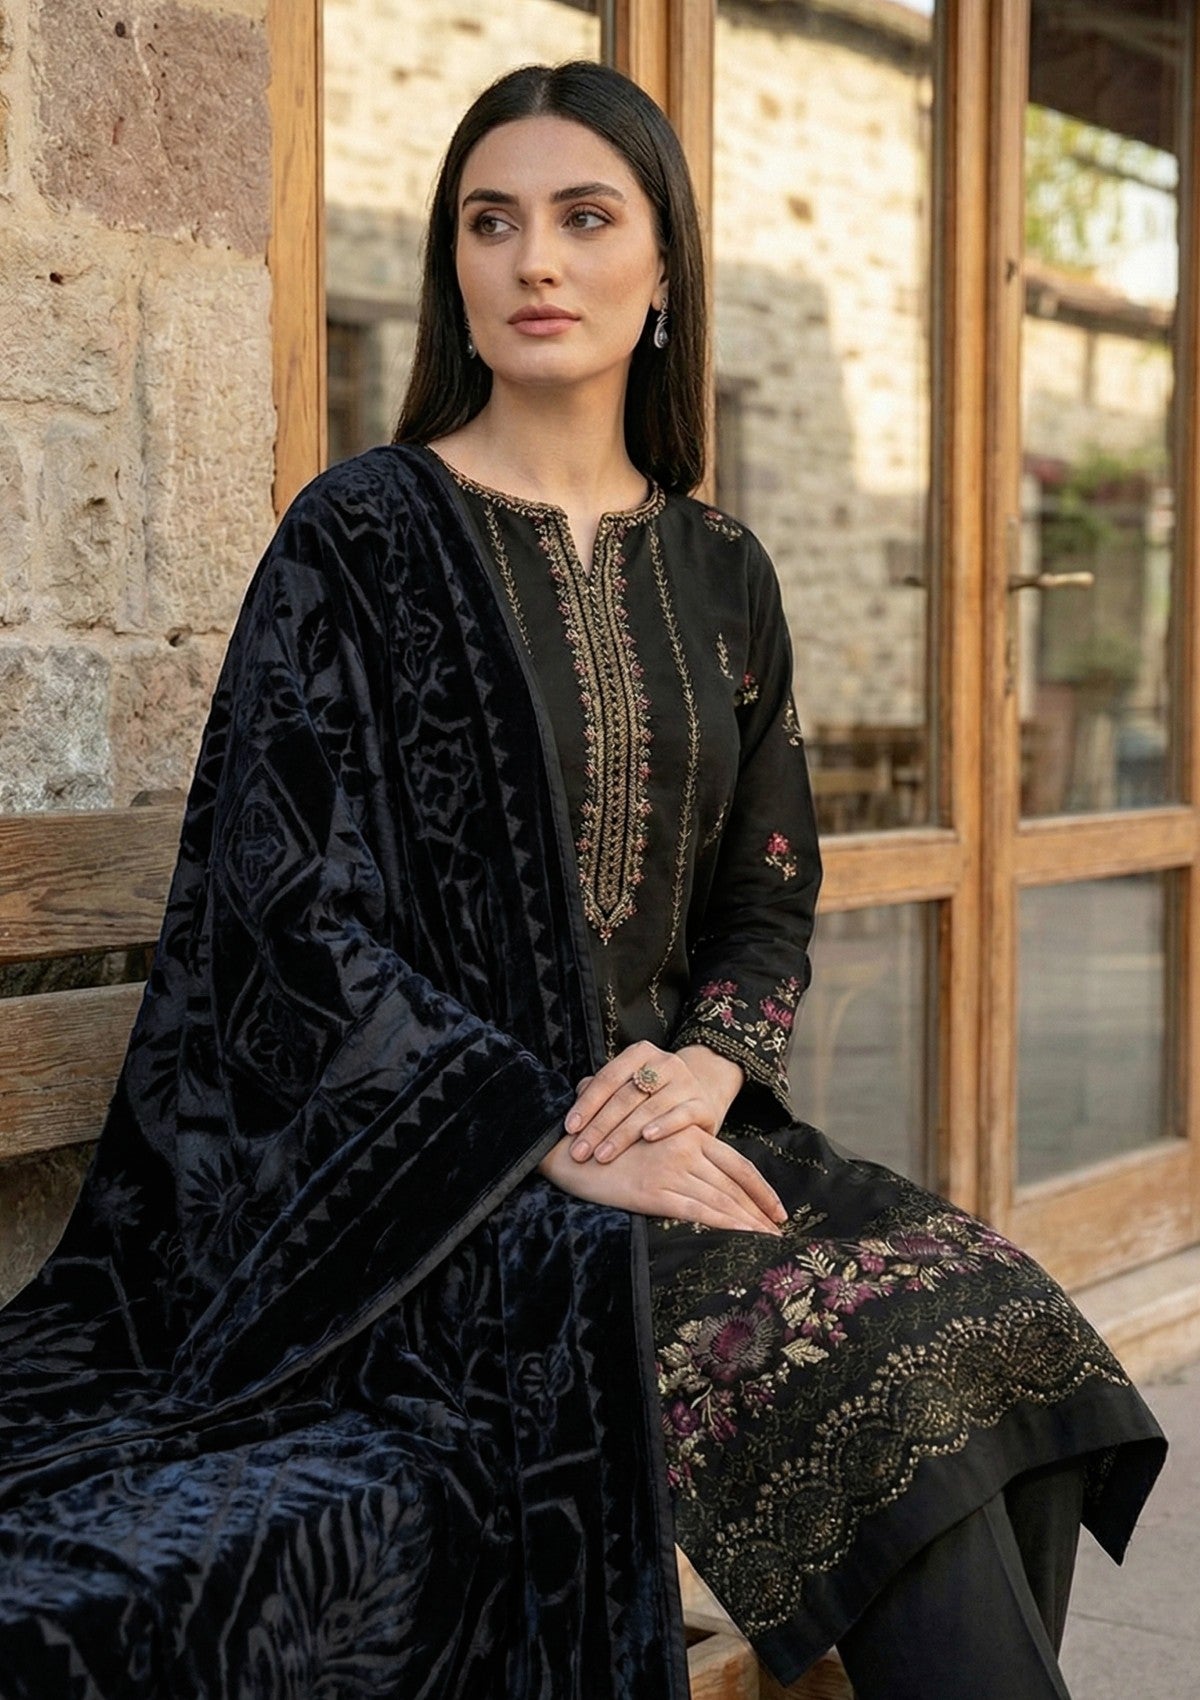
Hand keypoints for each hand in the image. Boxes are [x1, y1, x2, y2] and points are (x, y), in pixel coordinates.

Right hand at [538, 1124, 785, 1233]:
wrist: (568, 1145)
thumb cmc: (605, 1142)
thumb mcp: (647, 1136)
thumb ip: (673, 1147)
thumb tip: (695, 1168)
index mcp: (687, 1134)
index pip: (738, 1165)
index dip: (761, 1191)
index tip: (779, 1213)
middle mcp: (686, 1149)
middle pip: (735, 1186)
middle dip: (761, 1214)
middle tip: (782, 1237)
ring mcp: (671, 1170)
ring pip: (722, 1200)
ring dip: (750, 1225)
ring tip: (770, 1245)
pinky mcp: (653, 1191)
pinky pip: (698, 1211)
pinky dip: (725, 1226)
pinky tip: (741, 1239)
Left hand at [564, 1040, 744, 1164]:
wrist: (699, 1099)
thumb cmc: (652, 1097)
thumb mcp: (628, 1088)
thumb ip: (602, 1091)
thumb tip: (575, 1101)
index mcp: (640, 1053)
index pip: (608, 1078)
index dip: (587, 1104)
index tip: (570, 1128)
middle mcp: (665, 1063)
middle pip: (625, 1096)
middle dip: (599, 1126)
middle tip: (581, 1151)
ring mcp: (685, 1083)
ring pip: (648, 1108)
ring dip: (623, 1134)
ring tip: (603, 1155)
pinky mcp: (702, 1105)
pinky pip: (681, 1116)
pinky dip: (664, 1126)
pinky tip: (647, 1138)